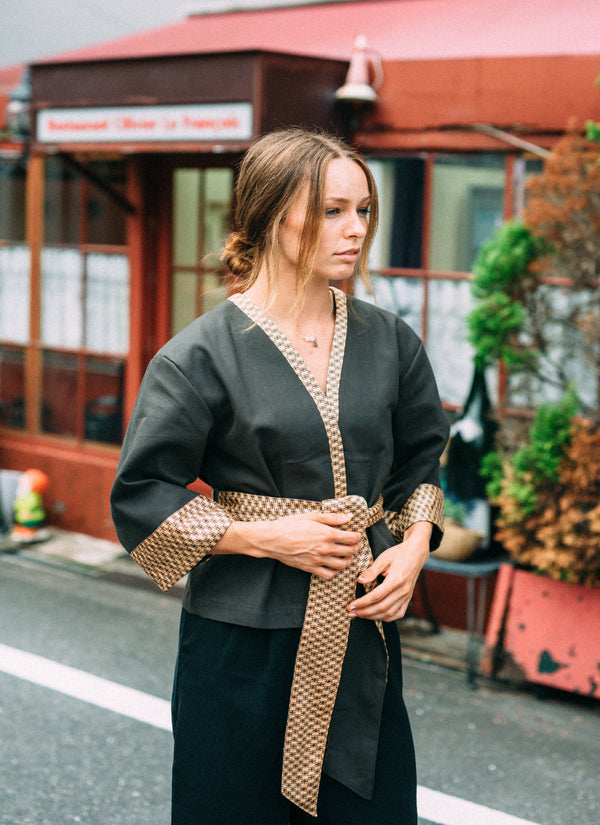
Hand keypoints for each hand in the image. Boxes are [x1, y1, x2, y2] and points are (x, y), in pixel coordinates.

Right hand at [214, 512, 361, 578]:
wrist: (272, 539)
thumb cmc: (290, 524)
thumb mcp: (312, 516)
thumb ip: (333, 517)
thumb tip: (349, 517)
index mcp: (328, 534)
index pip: (352, 538)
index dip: (358, 536)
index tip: (357, 534)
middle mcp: (326, 548)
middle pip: (350, 551)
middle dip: (355, 547)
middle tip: (354, 544)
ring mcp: (319, 560)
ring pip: (342, 564)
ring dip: (348, 560)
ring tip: (346, 555)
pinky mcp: (311, 568)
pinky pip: (329, 574)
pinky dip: (334, 571)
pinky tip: (333, 565)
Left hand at [347, 522, 431, 621]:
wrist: (416, 554)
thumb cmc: (398, 554)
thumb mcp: (383, 558)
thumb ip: (371, 571)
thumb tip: (359, 580)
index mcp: (396, 580)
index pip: (376, 596)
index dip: (362, 603)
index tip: (350, 605)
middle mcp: (403, 591)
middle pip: (382, 608)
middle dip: (364, 612)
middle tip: (351, 612)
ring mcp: (407, 596)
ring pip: (389, 614)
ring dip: (373, 617)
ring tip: (360, 614)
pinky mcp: (408, 598)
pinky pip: (398, 614)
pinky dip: (386, 617)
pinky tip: (375, 615)